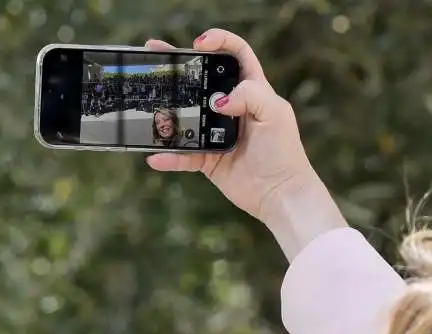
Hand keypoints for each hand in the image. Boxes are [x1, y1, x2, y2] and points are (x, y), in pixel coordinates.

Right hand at [145, 28, 312, 224]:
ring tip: (146, 98)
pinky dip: (169, 156)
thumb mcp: (275, 114)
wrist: (280, 195)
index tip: (200, 43)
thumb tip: (218, 101)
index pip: (237, 55)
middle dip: (179, 63)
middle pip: (201, 78)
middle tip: (155, 52)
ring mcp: (217, 133)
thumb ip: (251, 95)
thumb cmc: (284, 152)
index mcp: (253, 91)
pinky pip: (183, 155)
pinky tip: (156, 156)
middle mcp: (233, 108)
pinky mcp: (209, 159)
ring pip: (186, 114)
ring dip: (165, 107)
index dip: (220, 41)